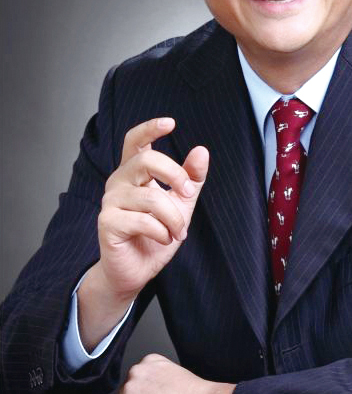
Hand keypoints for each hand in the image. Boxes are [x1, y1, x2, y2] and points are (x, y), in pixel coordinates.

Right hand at [96, 117, 208, 297]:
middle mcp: (119, 181)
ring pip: (151, 197)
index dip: (150, 128)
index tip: (170, 122)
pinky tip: (163, 239)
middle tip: (188, 193)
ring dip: (174, 218)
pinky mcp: (107, 222)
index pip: (135, 140)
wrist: (137, 271)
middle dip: (176, 175)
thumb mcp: (181, 203)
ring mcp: (110, 201)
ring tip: (177, 232)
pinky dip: (162, 232)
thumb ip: (191, 178)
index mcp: (134, 172)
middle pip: (147, 160)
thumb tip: (201, 151)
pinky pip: (143, 220)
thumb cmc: (156, 234)